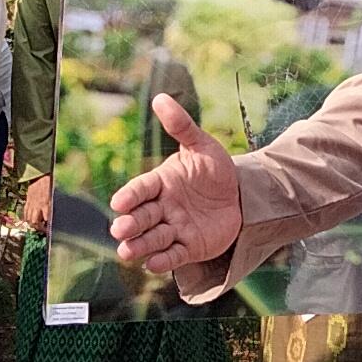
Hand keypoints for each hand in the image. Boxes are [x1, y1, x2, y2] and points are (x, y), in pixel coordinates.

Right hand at [21, 174, 52, 233]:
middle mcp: (37, 205)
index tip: (50, 229)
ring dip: (32, 223)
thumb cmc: (49, 182)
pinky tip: (30, 219)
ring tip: (37, 225)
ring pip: (28, 218)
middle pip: (34, 221)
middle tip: (43, 229)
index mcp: (45, 203)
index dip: (47, 226)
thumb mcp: (54, 194)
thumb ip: (53, 204)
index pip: (46, 219)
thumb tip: (57, 213)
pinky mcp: (27, 200)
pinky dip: (27, 217)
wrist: (39, 174)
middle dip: (38, 227)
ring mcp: (31, 203)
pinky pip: (25, 212)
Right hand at [108, 94, 241, 271]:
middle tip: (121, 229)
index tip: (119, 203)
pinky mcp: (188, 247)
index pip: (141, 188)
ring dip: (139, 245)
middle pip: (142, 217)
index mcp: (161, 182)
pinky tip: (153, 263)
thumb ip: (182, 125)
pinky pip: (174, 255)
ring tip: (127, 251)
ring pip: (152, 238)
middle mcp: (163, 207)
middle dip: (130, 224)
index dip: (130, 196)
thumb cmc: (216, 169)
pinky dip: (163, 260)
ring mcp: (175, 228)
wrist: (242, 195)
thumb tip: (160, 98)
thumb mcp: (202, 145)